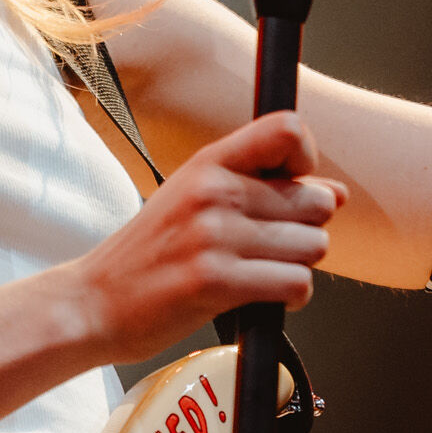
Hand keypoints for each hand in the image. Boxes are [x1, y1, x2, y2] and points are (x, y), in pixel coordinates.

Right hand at [58, 111, 344, 361]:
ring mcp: (215, 236)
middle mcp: (213, 192)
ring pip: (313, 246)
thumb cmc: (150, 254)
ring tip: (261, 273)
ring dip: (298, 266)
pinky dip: (292, 296)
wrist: (94, 302)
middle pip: (315, 202)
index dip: (307, 162)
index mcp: (208, 163)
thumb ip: (263, 188)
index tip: (294, 188)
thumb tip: (337, 194)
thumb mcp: (194, 198)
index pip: (288, 130)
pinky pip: (296, 284)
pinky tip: (264, 296)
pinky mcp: (216, 281)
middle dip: (307, 231)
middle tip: (270, 248)